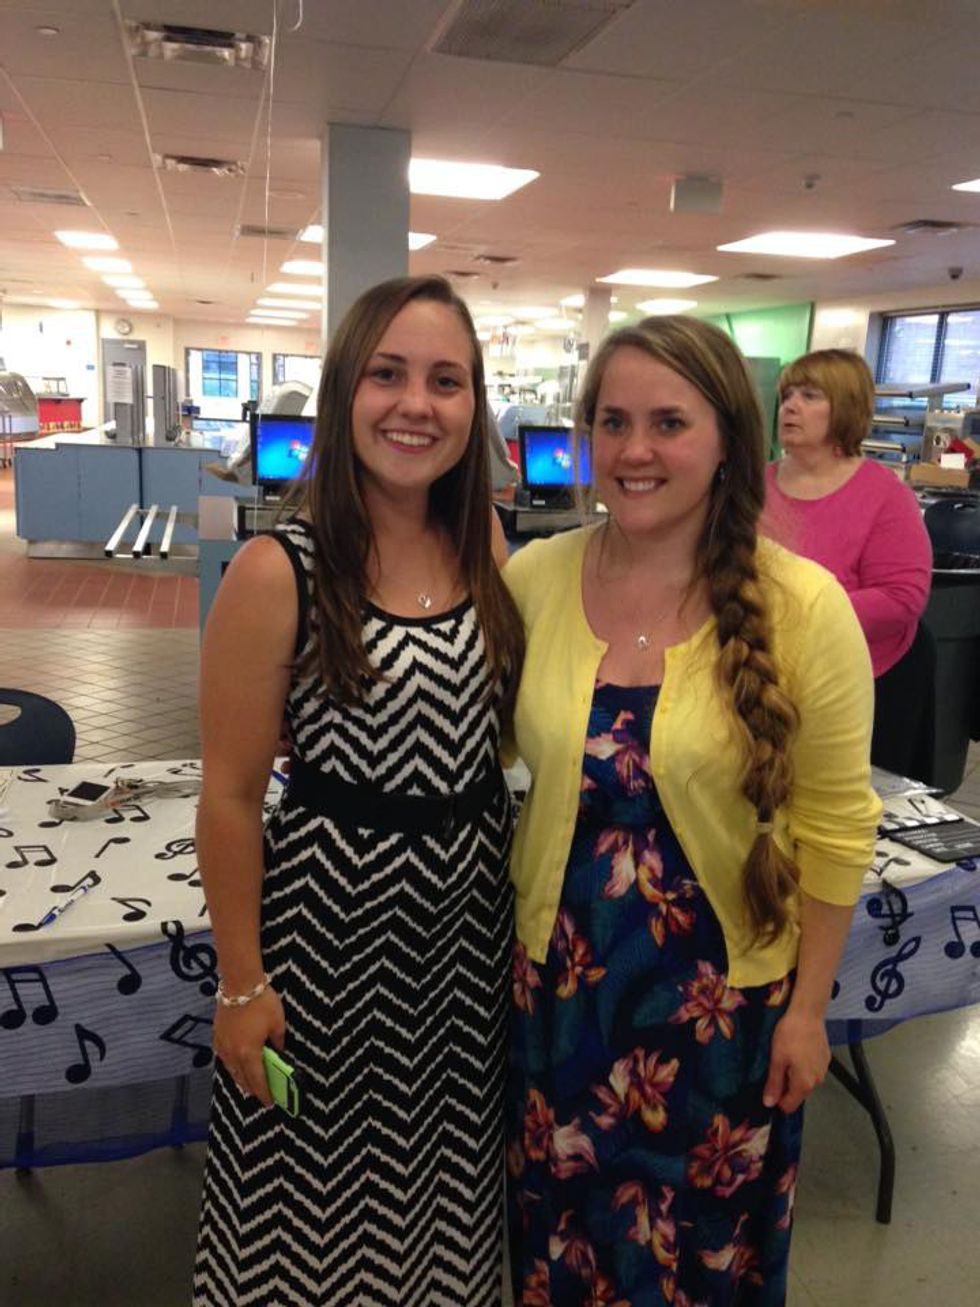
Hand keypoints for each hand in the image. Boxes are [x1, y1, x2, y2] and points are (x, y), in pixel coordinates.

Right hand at [213, 987, 285, 1107]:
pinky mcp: (216, 1037)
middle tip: (262, 1095)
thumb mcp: (278, 1024)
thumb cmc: (261, 1003)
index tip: (270, 1103)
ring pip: (231, 1071)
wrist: (239, 984)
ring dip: (241, 1079)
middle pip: (242, 1080)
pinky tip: (238, 1065)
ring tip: (250, 1083)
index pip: (257, 1081)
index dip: (264, 1094)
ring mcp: (222, 1046)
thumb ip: (278, 1042)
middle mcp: (233, 1055)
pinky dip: (232, 1066)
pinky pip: (224, 1059)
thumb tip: (278, 1052)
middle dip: (252, 1090)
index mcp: (249, 1054)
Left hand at [763, 1008, 829, 1113]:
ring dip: (795, 1074)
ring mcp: (823, 1070)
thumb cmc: (789, 1035)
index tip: (769, 1085)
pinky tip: (798, 1050)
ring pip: (805, 1081)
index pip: (789, 1106)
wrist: (807, 1013)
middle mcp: (817, 1081)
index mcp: (804, 1084)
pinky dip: (804, 1065)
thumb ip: (774, 1083)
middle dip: (786, 1085)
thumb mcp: (776, 1059)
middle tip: (776, 1065)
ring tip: (787, 1055)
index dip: (777, 1099)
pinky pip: (812, 1070)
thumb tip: (769, 1104)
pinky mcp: (826, 1059)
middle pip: (798, 1094)